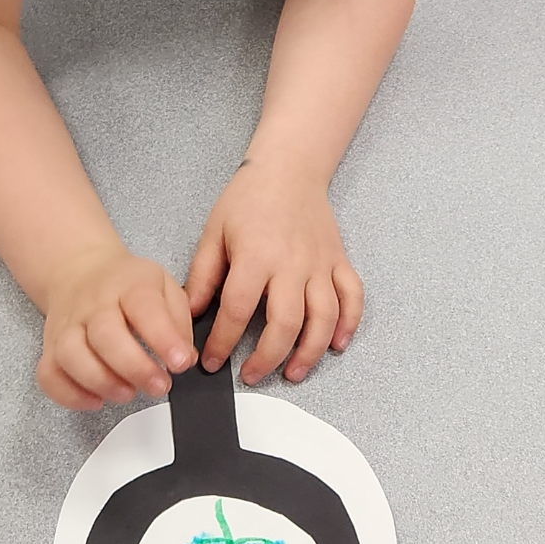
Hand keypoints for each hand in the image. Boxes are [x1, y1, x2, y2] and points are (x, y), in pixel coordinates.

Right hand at [37, 245, 196, 410]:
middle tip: (159, 386)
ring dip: (102, 382)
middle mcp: (93, 304)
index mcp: (128, 285)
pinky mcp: (50, 348)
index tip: (180, 362)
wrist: (79, 270)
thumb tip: (185, 357)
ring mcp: (67, 326)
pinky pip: (49, 375)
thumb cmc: (126, 285)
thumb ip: (178, 320)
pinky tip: (96, 400)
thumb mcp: (163, 285)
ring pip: (72, 355)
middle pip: (105, 334)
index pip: (144, 306)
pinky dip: (70, 395)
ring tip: (128, 392)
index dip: (164, 337)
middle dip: (135, 367)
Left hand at [186, 160, 363, 385]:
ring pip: (323, 318)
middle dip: (268, 358)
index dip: (223, 342)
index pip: (238, 310)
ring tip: (292, 373)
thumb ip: (203, 275)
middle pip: (285, 324)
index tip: (211, 360)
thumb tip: (192, 314)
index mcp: (256, 256)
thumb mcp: (214, 232)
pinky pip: (352, 297)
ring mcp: (320, 264)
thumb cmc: (248, 198)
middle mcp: (292, 264)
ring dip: (310, 352)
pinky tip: (336, 344)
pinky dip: (349, 324)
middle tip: (252, 375)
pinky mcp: (339, 261)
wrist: (288, 169)